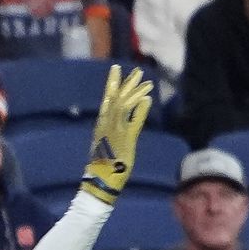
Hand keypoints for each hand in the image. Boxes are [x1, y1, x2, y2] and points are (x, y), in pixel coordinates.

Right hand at [80, 65, 153, 204]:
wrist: (101, 179)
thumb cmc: (105, 162)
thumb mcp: (109, 141)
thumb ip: (119, 125)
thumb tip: (129, 114)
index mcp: (101, 123)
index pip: (107, 98)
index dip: (112, 83)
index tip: (117, 70)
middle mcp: (106, 124)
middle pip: (116, 97)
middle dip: (127, 83)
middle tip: (137, 71)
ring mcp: (115, 130)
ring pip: (124, 105)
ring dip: (135, 93)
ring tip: (147, 82)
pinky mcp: (125, 139)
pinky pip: (134, 120)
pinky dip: (140, 109)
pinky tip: (147, 98)